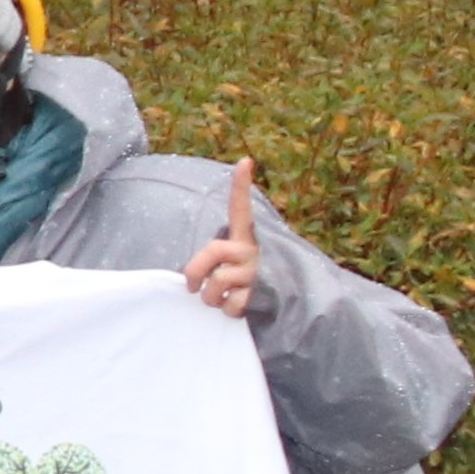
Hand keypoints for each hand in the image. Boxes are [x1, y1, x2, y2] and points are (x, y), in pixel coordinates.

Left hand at [186, 157, 264, 321]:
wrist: (284, 306)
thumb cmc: (244, 283)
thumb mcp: (231, 265)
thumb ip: (213, 263)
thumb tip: (190, 283)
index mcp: (245, 238)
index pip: (240, 209)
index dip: (241, 186)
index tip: (245, 162)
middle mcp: (252, 250)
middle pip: (212, 251)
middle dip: (193, 272)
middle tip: (192, 286)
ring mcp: (257, 272)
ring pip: (217, 284)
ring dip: (211, 298)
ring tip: (220, 299)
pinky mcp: (262, 294)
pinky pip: (232, 304)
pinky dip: (228, 311)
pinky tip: (238, 308)